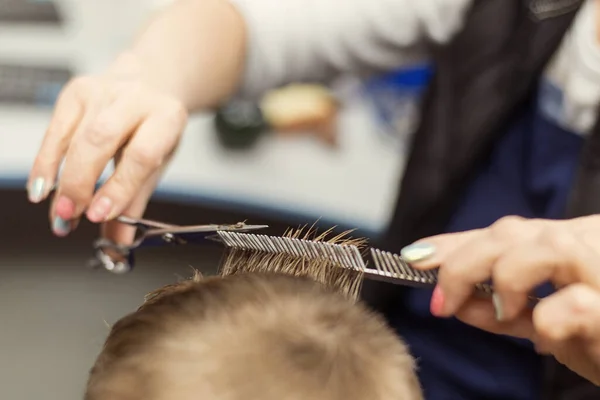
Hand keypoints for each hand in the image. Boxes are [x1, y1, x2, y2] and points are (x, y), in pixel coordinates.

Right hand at [27, 52, 187, 244]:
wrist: (150, 82)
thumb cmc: (155, 125)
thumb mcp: (159, 162)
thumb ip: (136, 202)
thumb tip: (118, 242)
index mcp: (166, 117)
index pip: (140, 155)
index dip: (118, 188)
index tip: (99, 215)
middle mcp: (134, 99)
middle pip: (100, 141)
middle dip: (81, 183)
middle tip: (71, 215)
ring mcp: (102, 91)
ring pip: (74, 136)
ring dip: (61, 179)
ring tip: (59, 211)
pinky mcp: (75, 92)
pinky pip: (54, 131)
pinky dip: (45, 163)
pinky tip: (41, 187)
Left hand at [400, 215, 599, 384]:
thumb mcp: (545, 322)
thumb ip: (502, 310)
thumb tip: (457, 303)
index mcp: (565, 244)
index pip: (500, 233)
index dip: (453, 244)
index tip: (414, 258)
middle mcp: (585, 244)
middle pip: (511, 232)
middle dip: (463, 263)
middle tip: (440, 302)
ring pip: (543, 247)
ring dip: (505, 280)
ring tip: (503, 312)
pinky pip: (573, 303)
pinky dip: (547, 319)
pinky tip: (545, 336)